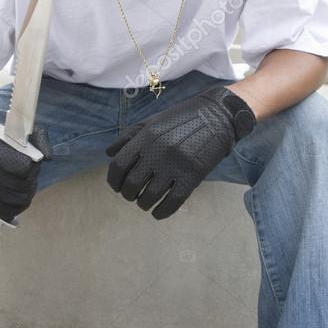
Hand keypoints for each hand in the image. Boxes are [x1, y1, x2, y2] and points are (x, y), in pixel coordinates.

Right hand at [0, 126, 51, 222]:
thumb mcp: (13, 133)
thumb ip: (36, 139)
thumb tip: (47, 158)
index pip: (25, 167)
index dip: (34, 166)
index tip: (32, 162)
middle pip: (23, 185)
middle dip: (32, 179)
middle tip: (29, 174)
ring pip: (19, 201)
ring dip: (27, 193)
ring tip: (24, 184)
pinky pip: (9, 212)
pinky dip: (17, 205)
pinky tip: (16, 195)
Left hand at [105, 85, 255, 219]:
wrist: (218, 115)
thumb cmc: (182, 118)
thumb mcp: (153, 121)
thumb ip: (129, 136)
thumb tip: (108, 154)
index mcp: (146, 136)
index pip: (118, 166)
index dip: (113, 181)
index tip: (117, 186)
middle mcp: (158, 151)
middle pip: (132, 184)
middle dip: (128, 195)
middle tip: (132, 196)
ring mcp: (176, 165)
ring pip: (150, 196)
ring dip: (143, 204)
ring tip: (144, 203)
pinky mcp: (193, 176)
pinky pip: (172, 202)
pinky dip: (161, 212)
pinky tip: (158, 212)